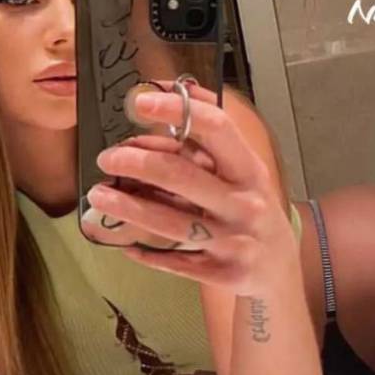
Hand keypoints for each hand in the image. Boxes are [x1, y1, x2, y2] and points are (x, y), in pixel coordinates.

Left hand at [81, 83, 294, 295]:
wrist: (278, 270)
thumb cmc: (250, 210)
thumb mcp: (241, 172)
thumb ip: (207, 142)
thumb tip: (165, 102)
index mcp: (249, 169)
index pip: (215, 128)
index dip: (177, 109)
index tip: (140, 102)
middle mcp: (244, 202)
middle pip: (179, 174)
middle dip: (134, 162)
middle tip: (105, 158)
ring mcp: (233, 240)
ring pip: (168, 220)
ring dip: (125, 206)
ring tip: (96, 195)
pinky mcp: (221, 273)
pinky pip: (171, 260)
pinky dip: (143, 251)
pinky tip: (121, 242)